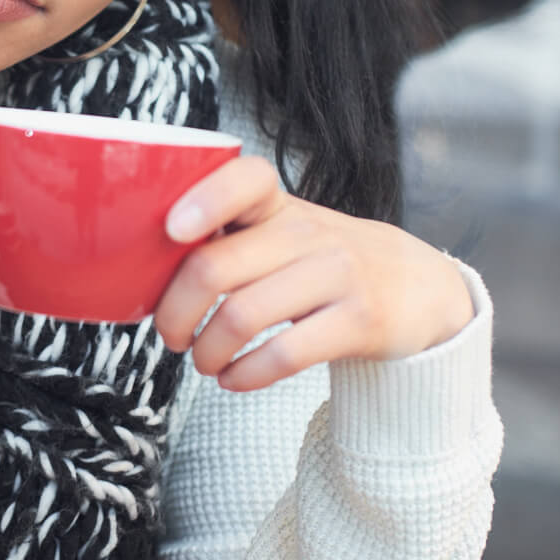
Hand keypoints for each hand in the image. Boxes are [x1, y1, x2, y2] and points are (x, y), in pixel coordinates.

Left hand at [154, 156, 474, 390]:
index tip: (170, 231)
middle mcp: (308, 232)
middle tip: (170, 336)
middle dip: (174, 313)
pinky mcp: (358, 322)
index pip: (245, 180)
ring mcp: (338, 275)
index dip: (202, 201)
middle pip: (215, 267)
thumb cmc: (322, 260)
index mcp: (280, 205)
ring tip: (203, 362)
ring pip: (240, 317)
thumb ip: (228, 237)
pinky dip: (244, 375)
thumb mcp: (284, 232)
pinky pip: (282, 355)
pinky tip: (234, 379)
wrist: (417, 287)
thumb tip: (142, 270)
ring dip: (205, 351)